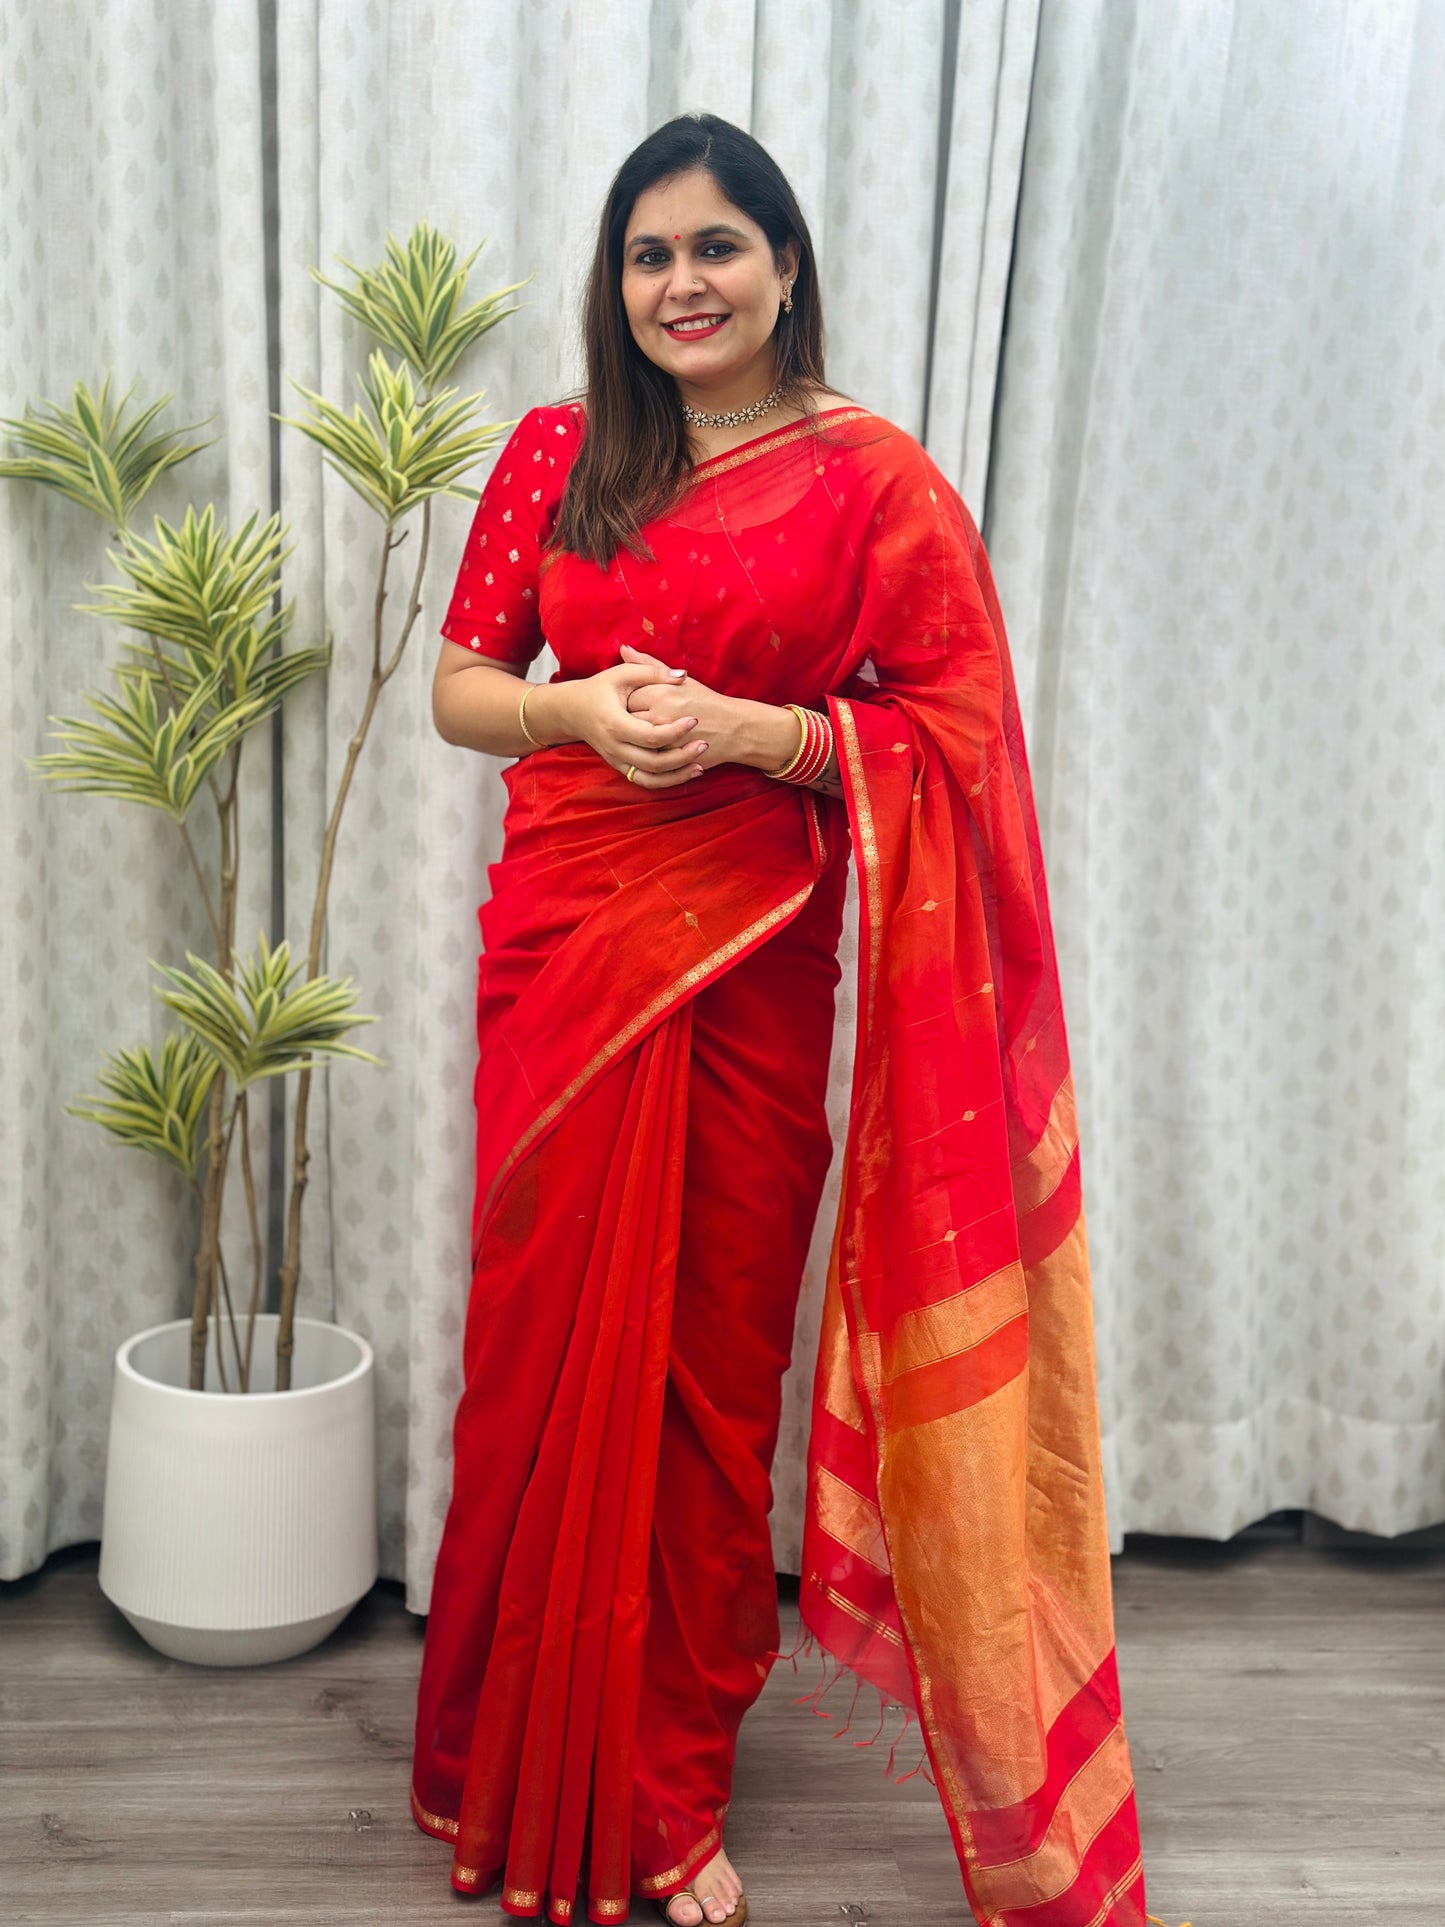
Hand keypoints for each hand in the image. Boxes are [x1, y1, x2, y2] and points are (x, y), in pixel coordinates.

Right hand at [551, 653, 707, 788]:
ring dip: (677, 775)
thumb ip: (651, 671)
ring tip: (701, 765)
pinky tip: (686, 773)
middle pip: (653, 761)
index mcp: (614, 723)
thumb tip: (682, 675)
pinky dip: (667, 782)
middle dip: (682, 756)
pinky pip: (645, 781)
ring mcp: (617, 760)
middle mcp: (614, 747)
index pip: (650, 735)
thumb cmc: (599, 689)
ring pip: (651, 777)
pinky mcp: (620, 767)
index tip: (695, 720)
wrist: (571, 711)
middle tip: (704, 743)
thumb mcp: (622, 675)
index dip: (675, 731)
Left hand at [619, 644, 772, 771]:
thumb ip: (648, 665)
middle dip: (629, 721)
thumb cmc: (705, 701)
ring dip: (637, 739)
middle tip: (642, 720)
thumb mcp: (678, 679)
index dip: (629, 702)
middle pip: (626, 720)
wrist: (733, 728)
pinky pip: (646, 758)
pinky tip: (654, 748)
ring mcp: (663, 740)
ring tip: (647, 734)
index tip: (639, 704)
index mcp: (657, 693)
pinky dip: (646, 754)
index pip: (625, 697)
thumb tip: (624, 649)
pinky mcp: (669, 758)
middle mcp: (657, 715)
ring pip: (634, 741)